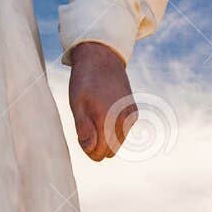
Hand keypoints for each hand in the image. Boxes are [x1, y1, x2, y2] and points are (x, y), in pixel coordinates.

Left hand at [68, 41, 135, 160]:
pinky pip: (123, 133)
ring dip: (105, 137)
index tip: (81, 134)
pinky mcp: (134, 113)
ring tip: (95, 116)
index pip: (99, 153)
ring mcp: (130, 116)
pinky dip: (113, 129)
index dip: (87, 148)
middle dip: (96, 144)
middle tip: (86, 125)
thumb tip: (91, 150)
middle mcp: (123, 120)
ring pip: (117, 143)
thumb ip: (84, 130)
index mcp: (107, 119)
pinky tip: (105, 112)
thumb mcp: (77, 105)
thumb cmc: (85, 81)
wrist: (102, 59)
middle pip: (110, 151)